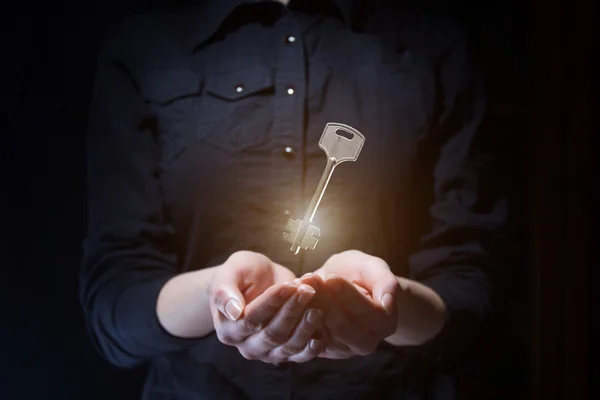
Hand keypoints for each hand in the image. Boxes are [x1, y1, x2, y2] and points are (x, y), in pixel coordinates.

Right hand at [210, 251, 325, 363]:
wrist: (257, 280)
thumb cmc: (242, 273)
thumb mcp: (230, 273)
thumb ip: (224, 291)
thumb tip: (233, 312)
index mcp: (229, 328)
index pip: (252, 319)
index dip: (272, 302)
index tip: (289, 285)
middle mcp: (246, 346)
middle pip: (272, 334)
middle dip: (292, 312)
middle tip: (308, 291)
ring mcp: (266, 353)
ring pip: (287, 346)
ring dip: (305, 328)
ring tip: (317, 307)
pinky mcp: (285, 353)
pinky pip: (299, 356)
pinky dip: (310, 349)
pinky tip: (321, 336)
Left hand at [310, 250, 399, 358]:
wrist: (347, 285)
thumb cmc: (362, 274)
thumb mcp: (375, 268)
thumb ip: (386, 283)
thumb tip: (387, 304)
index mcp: (385, 324)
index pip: (364, 312)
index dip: (346, 294)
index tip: (330, 277)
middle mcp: (366, 342)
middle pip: (341, 325)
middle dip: (323, 300)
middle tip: (309, 278)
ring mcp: (343, 350)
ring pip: (322, 331)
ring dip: (308, 307)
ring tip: (301, 284)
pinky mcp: (323, 349)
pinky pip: (308, 336)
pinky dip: (300, 315)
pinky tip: (295, 296)